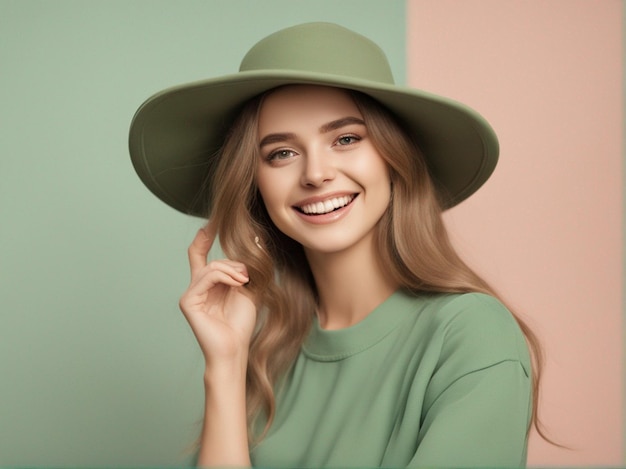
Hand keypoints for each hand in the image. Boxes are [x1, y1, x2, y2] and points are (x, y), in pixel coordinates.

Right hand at [179, 221, 256, 369]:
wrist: (235, 348)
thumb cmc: (241, 323)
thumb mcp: (249, 289)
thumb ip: (247, 268)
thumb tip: (255, 240)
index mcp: (208, 284)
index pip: (199, 255)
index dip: (203, 238)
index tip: (211, 223)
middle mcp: (196, 287)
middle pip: (211, 260)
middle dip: (234, 264)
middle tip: (248, 277)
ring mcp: (190, 294)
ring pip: (211, 267)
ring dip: (233, 271)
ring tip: (245, 282)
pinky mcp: (188, 301)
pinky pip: (207, 277)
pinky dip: (225, 277)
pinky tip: (237, 284)